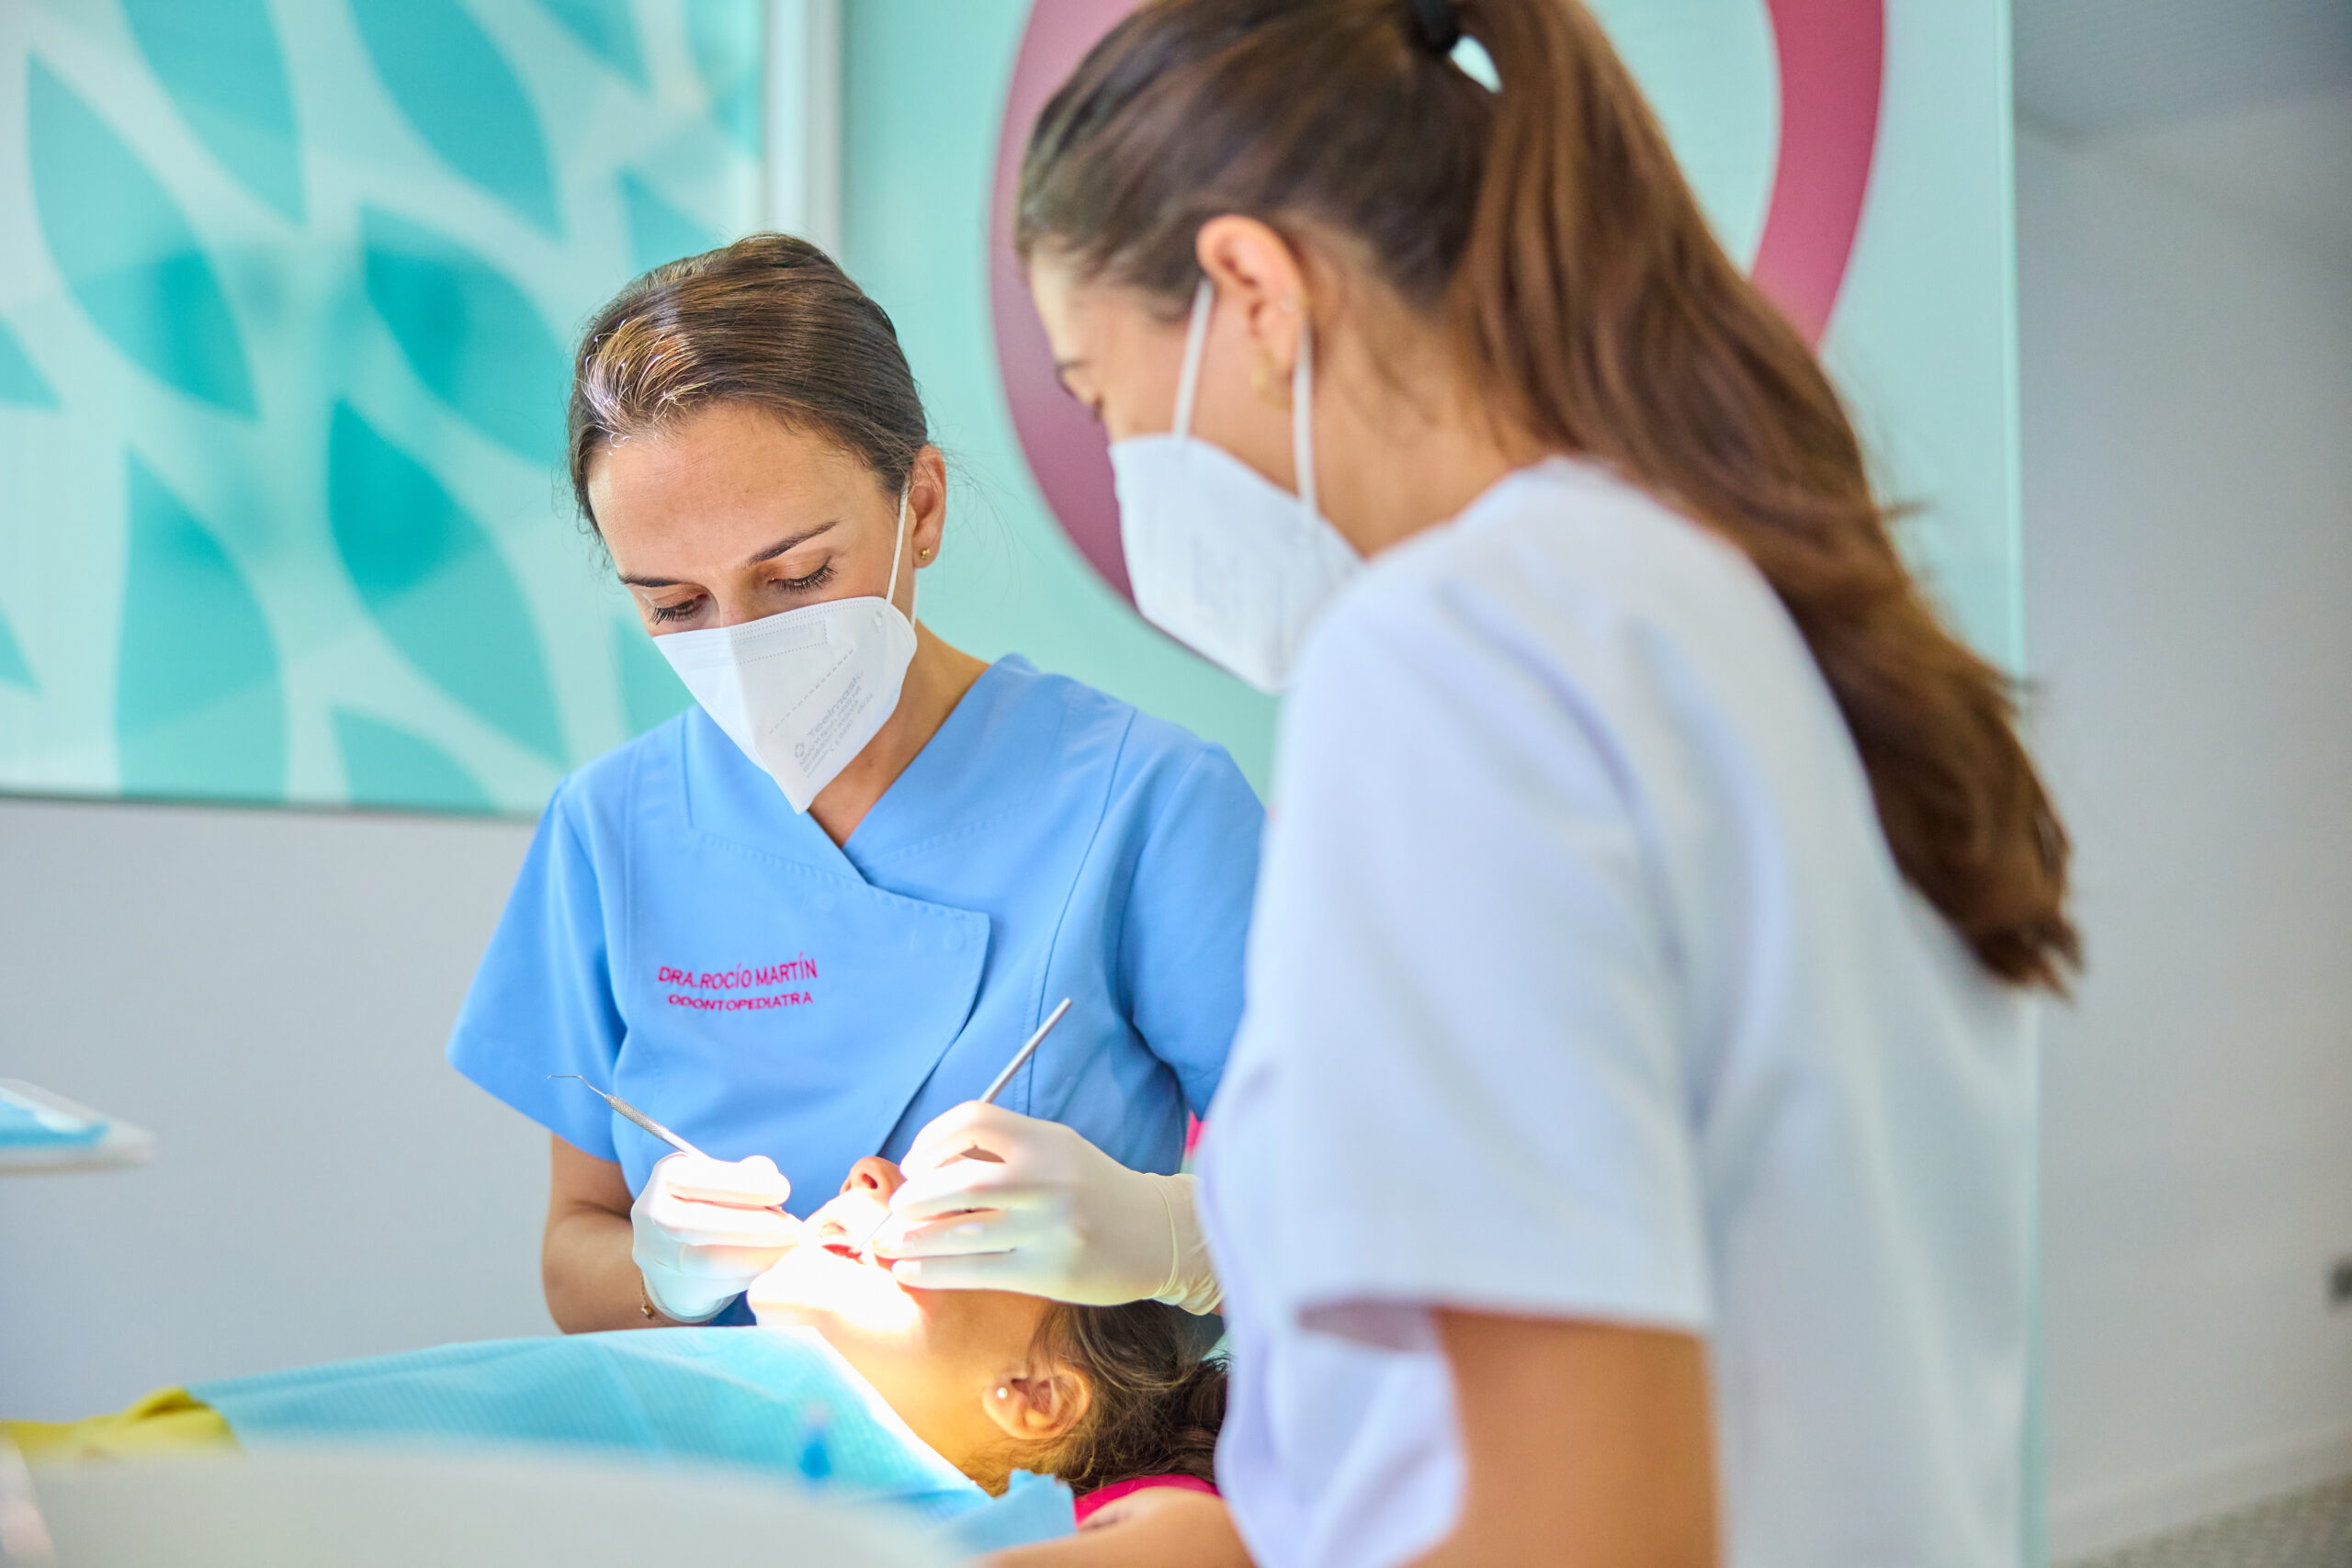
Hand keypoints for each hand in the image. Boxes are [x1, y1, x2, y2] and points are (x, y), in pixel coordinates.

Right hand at [630, 1152, 799, 1322]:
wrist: (674, 1252)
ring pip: (704, 1260)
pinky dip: (751, 1274)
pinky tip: (774, 1265)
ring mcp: (655, 1254)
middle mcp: (651, 1214)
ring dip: (757, 1255)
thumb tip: (766, 1174)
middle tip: (795, 1228)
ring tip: (791, 1248)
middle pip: (695, 1223)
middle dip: (753, 1225)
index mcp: (667, 1176)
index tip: (783, 1190)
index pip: (699, 1179)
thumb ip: (744, 1174)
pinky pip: (715, 1285)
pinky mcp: (671, 1286)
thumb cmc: (711, 1204)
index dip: (744, 1185)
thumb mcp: (723, 1181)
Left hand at [874, 1103, 1220, 1310]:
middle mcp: (1049, 1180)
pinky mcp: (1051, 1273)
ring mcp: (1051, 1229)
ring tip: (888, 1244)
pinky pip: (979, 1272)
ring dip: (915, 1240)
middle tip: (894, 1210)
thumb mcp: (1057, 1151)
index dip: (931, 1139)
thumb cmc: (1092, 1189)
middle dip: (915, 1198)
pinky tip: (911, 1271)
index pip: (974, 1121)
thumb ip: (1003, 1152)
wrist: (1156, 1233)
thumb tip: (924, 1166)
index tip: (913, 1164)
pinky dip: (935, 1272)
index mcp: (1046, 1140)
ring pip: (964, 1234)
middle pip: (961, 1183)